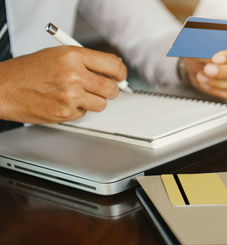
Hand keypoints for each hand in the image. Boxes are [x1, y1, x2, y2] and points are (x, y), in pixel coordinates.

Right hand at [0, 46, 126, 123]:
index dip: (121, 72)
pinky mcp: (65, 113)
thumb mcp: (58, 55)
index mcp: (72, 56)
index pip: (113, 65)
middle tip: (103, 88)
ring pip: (101, 104)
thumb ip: (87, 61)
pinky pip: (84, 113)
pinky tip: (63, 101)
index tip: (121, 76)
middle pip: (111, 88)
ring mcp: (70, 96)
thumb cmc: (28, 71)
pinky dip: (78, 109)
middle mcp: (73, 75)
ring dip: (94, 101)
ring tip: (77, 94)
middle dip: (110, 89)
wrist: (3, 87)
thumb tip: (113, 69)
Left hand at [183, 35, 226, 98]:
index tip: (215, 58)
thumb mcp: (206, 45)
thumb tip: (212, 60)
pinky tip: (204, 83)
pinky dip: (215, 90)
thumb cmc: (206, 49)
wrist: (199, 62)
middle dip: (225, 72)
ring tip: (200, 75)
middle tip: (207, 69)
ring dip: (216, 82)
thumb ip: (210, 50)